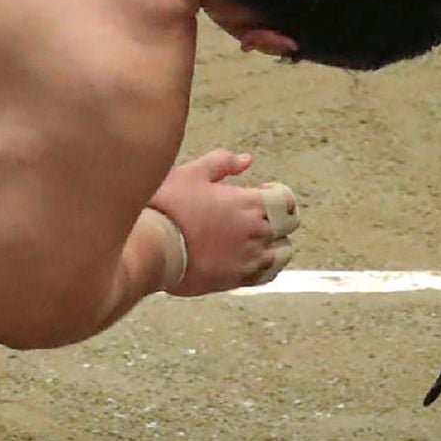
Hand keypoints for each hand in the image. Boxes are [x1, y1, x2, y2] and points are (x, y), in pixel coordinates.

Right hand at [150, 150, 298, 295]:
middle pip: (289, 226)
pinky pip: (264, 277)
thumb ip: (222, 163)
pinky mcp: (236, 280)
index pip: (286, 199)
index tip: (262, 191)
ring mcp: (248, 258)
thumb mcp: (192, 173)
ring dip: (275, 244)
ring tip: (259, 239)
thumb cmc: (169, 207)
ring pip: (281, 254)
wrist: (152, 247)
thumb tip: (246, 160)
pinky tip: (249, 261)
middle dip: (281, 218)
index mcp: (248, 203)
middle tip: (263, 215)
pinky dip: (263, 267)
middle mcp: (255, 232)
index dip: (278, 193)